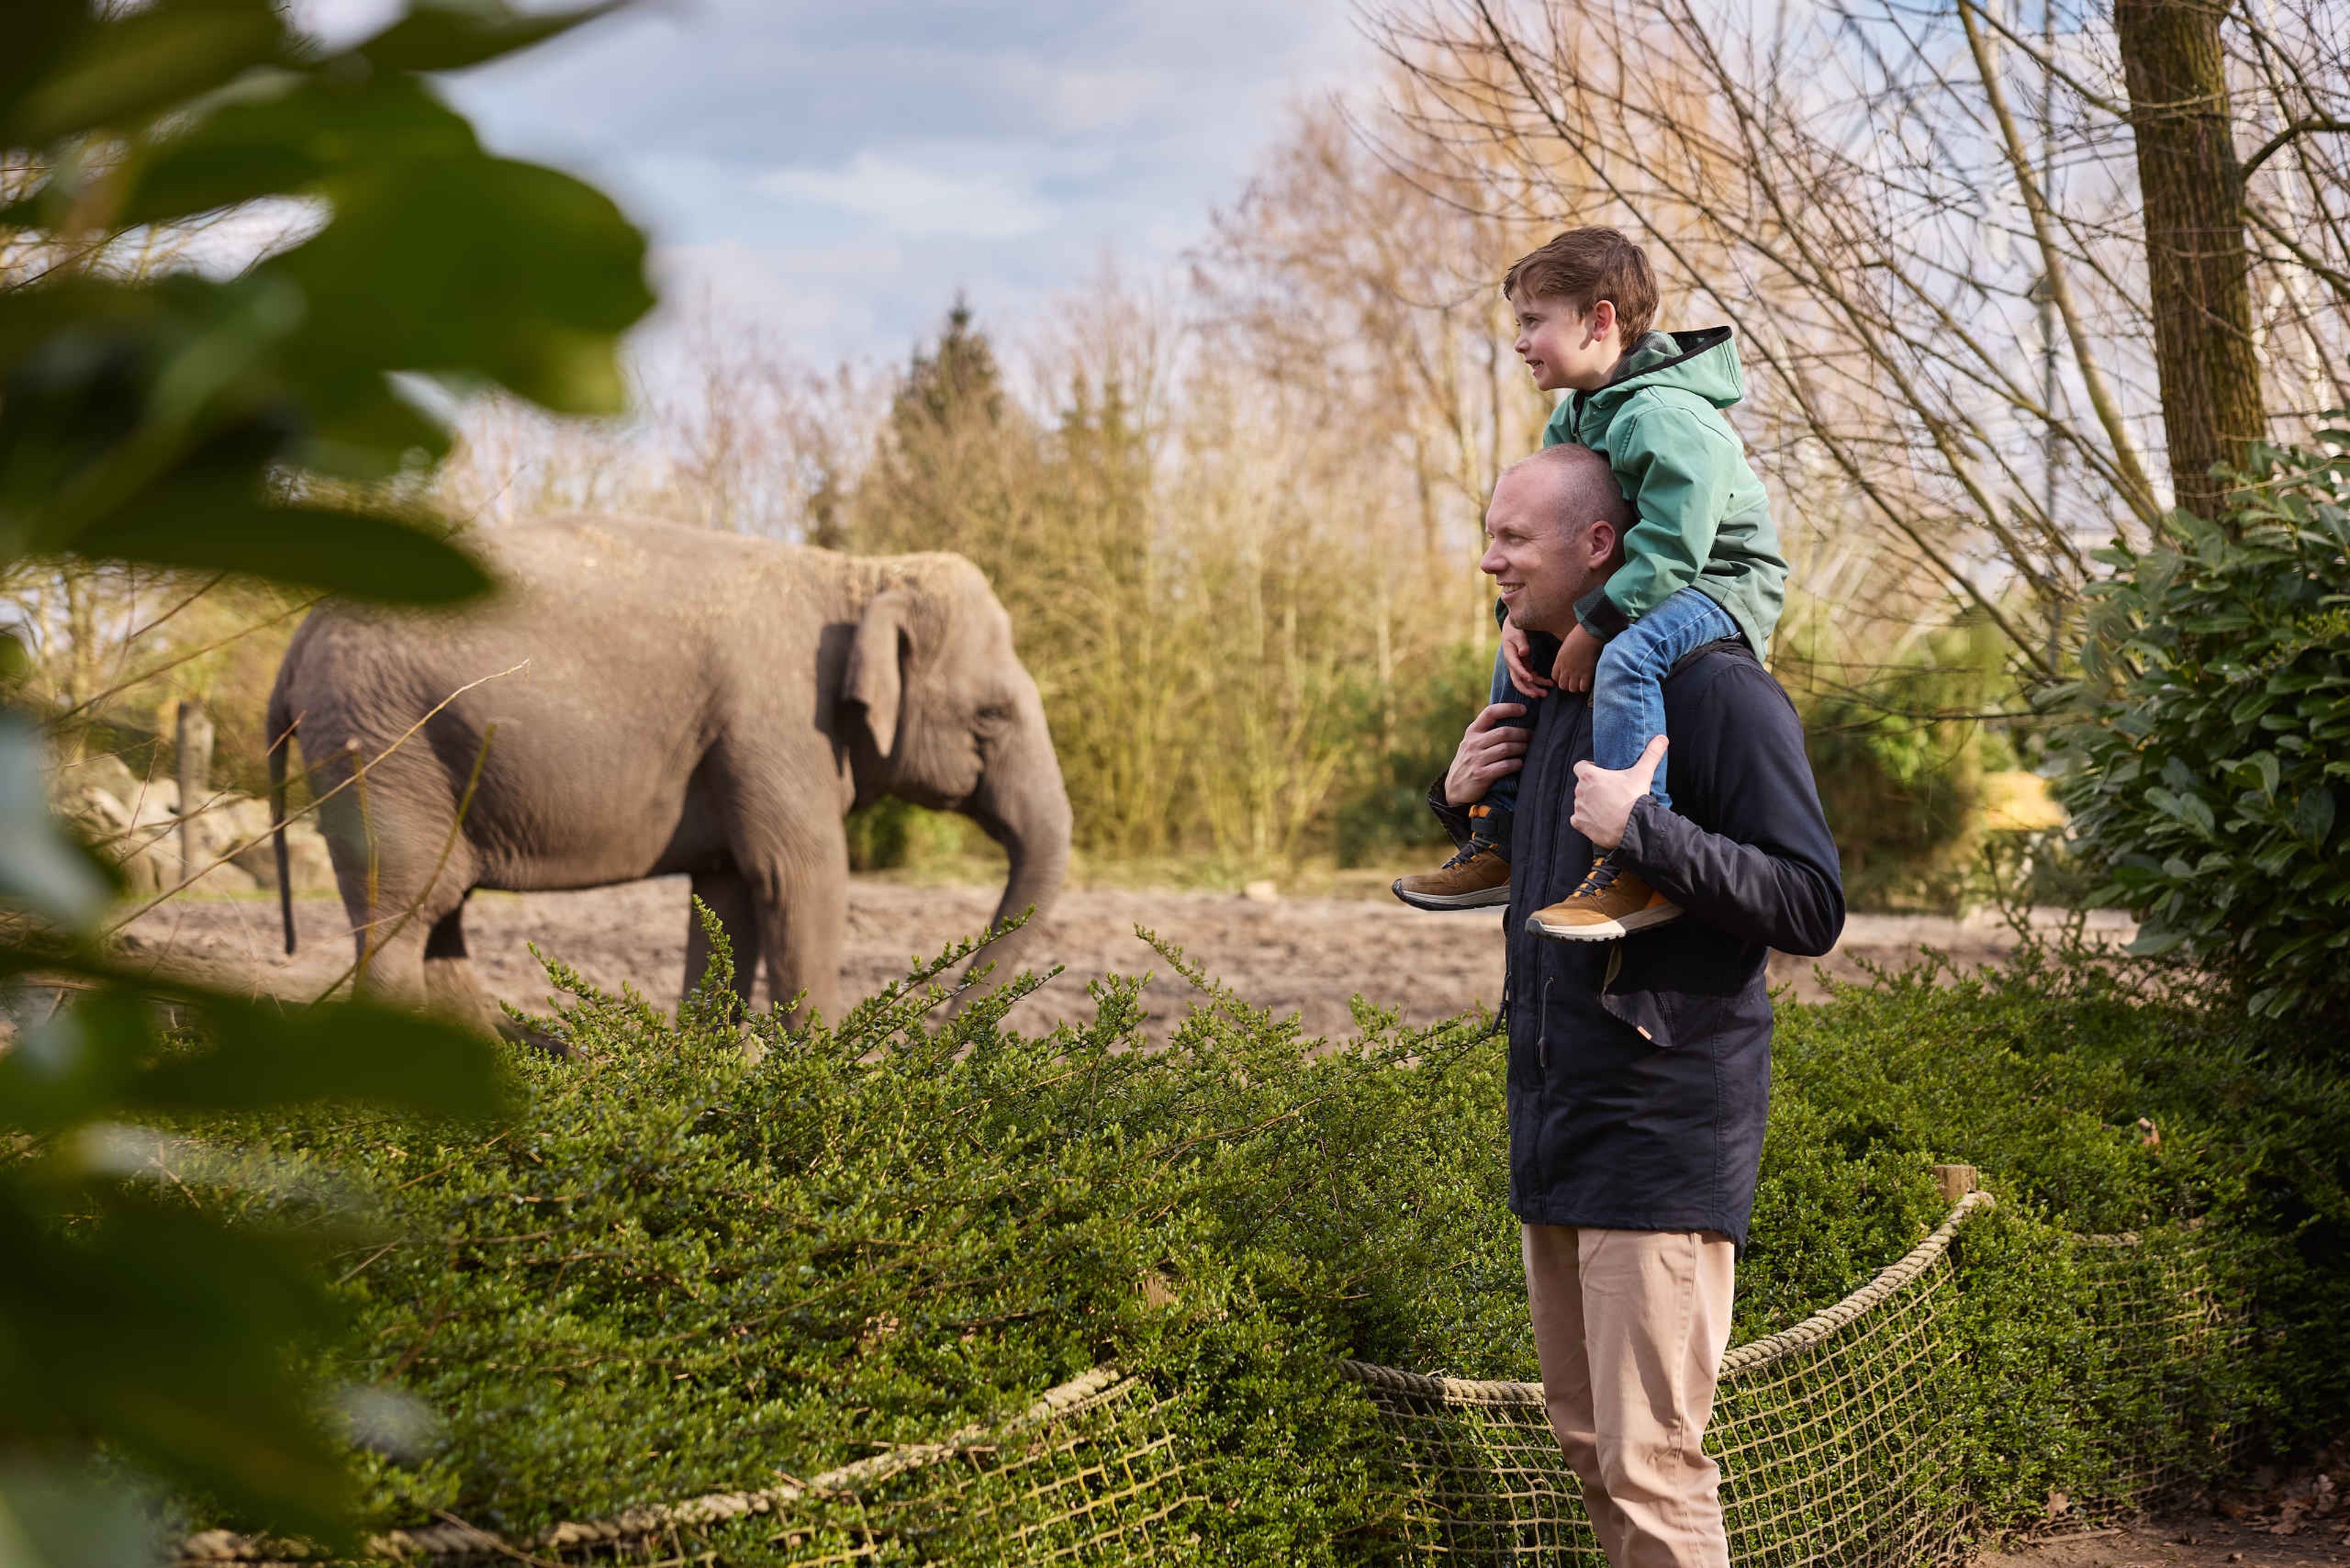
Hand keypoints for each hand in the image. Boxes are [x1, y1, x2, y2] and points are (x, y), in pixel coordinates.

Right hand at [1444, 702, 1529, 805]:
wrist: (1454, 789)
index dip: (1509, 708)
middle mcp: (1473, 744)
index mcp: (1472, 732)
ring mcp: (1476, 759)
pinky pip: (1504, 766)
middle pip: (1503, 733)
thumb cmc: (1470, 763)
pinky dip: (1516, 764)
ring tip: (1528, 749)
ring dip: (1521, 748)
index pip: (1490, 712)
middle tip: (1532, 736)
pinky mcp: (1481, 775)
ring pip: (1506, 749)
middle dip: (1522, 733)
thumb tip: (1515, 721)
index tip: (1524, 709)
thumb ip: (1487, 733)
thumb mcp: (1472, 744)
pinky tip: (1521, 763)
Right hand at [1500, 620, 1551, 694]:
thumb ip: (1521, 643)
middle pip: (1518, 681)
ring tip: (1547, 692)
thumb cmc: (1514, 630)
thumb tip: (1524, 653)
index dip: (1522, 674)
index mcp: (1510, 656)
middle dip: (1529, 689)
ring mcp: (1518, 667)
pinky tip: (1547, 682)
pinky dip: (1538, 681)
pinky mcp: (1524, 666)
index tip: (1531, 678)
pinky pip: (1531, 677)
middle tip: (1540, 694)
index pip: (1515, 667)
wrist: (1511, 629)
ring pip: (1526, 682)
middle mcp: (1513, 665)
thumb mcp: (1517, 634)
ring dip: (1536, 688)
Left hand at [1553, 624, 1601, 693]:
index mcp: (1559, 661)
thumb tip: (1567, 661)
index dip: (1560, 678)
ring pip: (1572, 689)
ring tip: (1581, 682)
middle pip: (1562, 685)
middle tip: (1574, 681)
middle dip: (1568, 685)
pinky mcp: (1587, 673)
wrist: (1589, 634)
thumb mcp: (1565, 647)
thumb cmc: (1578, 636)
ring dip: (1577, 687)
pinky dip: (1585, 686)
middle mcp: (1566, 669)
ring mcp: (1576, 672)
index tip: (1566, 676)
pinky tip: (1588, 681)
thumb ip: (1564, 657)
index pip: (1554, 677)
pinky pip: (1583, 688)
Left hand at [1570, 734, 1666, 849]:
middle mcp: (1580, 791)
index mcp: (1590, 776)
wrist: (1632, 827)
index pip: (1580, 766)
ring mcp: (1579, 808)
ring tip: (1606, 806)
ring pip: (1581, 802)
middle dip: (1593, 787)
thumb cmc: (1633, 799)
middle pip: (1582, 785)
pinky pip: (1577, 819)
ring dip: (1590, 803)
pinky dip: (1585, 819)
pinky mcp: (1580, 823)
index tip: (1601, 773)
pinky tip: (1598, 820)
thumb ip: (1651, 754)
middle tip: (1609, 791)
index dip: (1589, 768)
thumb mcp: (1643, 773)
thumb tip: (1662, 738)